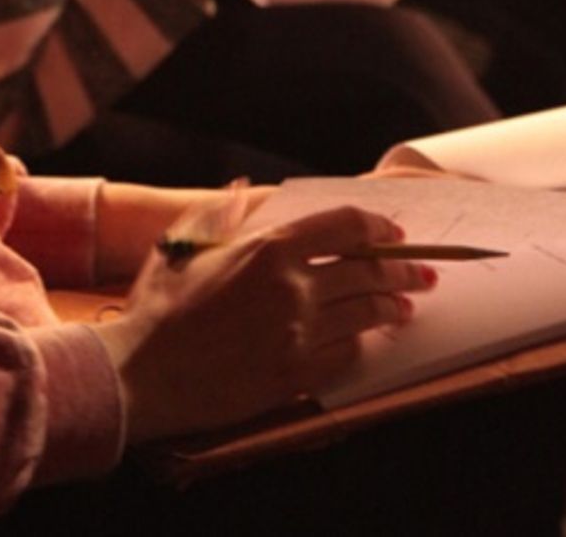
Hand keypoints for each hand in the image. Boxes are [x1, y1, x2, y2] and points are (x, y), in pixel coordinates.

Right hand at [92, 205, 434, 442]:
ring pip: (365, 314)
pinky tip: (366, 342)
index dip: (376, 226)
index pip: (343, 226)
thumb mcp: (181, 243)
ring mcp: (298, 334)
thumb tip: (243, 189)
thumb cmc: (158, 306)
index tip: (392, 231)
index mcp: (268, 248)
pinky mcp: (297, 375)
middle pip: (368, 271)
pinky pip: (348, 357)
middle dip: (402, 269)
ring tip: (402, 307)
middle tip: (422, 273)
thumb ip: (219, 212)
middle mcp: (292, 288)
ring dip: (391, 307)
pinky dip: (362, 346)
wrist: (143, 373)